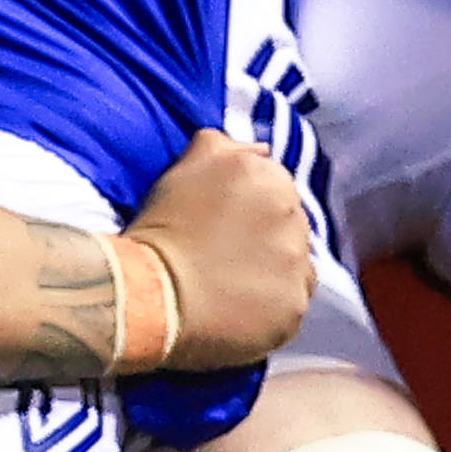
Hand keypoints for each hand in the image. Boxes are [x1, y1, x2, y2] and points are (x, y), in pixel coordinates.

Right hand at [119, 132, 313, 369]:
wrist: (153, 290)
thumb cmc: (163, 226)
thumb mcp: (185, 167)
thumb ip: (226, 146)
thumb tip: (262, 149)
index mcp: (269, 176)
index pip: (277, 187)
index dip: (252, 206)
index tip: (227, 224)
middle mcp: (293, 214)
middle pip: (290, 224)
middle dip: (268, 235)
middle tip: (230, 253)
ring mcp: (297, 262)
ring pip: (295, 262)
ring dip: (275, 268)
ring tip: (236, 282)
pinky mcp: (295, 303)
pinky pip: (293, 300)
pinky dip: (275, 302)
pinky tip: (244, 305)